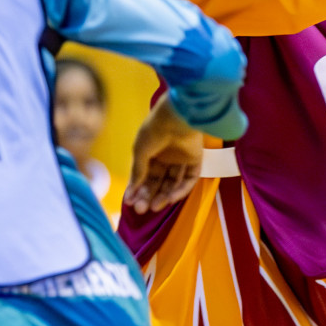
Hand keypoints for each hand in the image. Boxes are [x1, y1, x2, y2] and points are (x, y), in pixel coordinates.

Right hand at [125, 95, 202, 214]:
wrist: (176, 116)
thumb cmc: (154, 131)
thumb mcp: (140, 151)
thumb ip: (138, 171)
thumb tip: (133, 189)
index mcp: (151, 152)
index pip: (144, 176)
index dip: (137, 189)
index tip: (130, 202)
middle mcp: (166, 157)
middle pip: (158, 182)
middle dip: (149, 195)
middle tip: (142, 209)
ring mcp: (182, 159)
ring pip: (173, 183)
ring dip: (164, 196)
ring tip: (155, 207)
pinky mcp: (196, 160)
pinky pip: (189, 179)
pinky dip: (181, 190)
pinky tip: (171, 198)